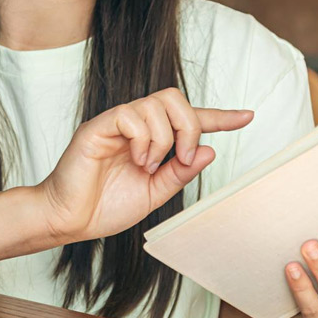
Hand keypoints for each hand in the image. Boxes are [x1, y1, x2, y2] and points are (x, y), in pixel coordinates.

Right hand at [37, 87, 253, 243]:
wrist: (70, 219)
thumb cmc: (105, 207)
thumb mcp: (154, 194)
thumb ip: (180, 173)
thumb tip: (209, 151)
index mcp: (150, 139)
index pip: (189, 119)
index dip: (220, 117)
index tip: (248, 117)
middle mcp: (135, 126)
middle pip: (174, 98)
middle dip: (189, 125)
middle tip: (183, 156)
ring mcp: (116, 124)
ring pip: (155, 106)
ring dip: (163, 139)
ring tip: (149, 166)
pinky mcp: (98, 127)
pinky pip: (130, 115)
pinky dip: (143, 139)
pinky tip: (136, 160)